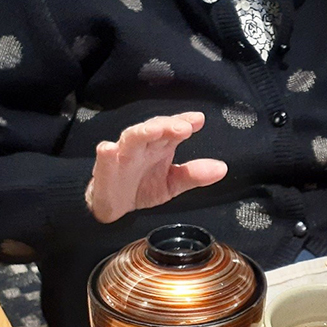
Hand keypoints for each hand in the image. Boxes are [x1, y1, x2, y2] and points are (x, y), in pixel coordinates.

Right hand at [87, 112, 227, 223]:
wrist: (113, 206)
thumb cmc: (142, 187)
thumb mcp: (172, 183)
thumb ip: (194, 175)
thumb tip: (222, 168)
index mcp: (160, 145)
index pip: (174, 128)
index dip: (185, 121)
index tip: (199, 120)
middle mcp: (143, 145)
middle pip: (155, 128)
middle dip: (168, 125)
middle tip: (184, 127)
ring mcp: (122, 154)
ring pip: (131, 137)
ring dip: (142, 131)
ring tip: (154, 130)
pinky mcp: (105, 169)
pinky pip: (104, 159)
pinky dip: (106, 153)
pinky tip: (108, 149)